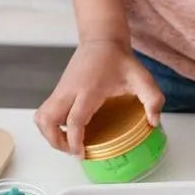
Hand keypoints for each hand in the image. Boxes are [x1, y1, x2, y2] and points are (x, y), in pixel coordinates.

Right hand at [35, 40, 163, 156]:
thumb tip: (153, 121)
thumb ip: (153, 99)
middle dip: (56, 141)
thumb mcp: (142, 78)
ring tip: (68, 143)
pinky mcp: (58, 91)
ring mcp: (60, 90)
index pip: (74, 120)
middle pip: (47, 120)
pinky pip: (45, 112)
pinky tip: (68, 131)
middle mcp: (68, 91)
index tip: (81, 154)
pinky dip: (50, 125)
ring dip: (49, 134)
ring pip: (41, 117)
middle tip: (74, 151)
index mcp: (88, 90)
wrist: (101, 40)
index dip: (74, 140)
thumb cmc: (119, 60)